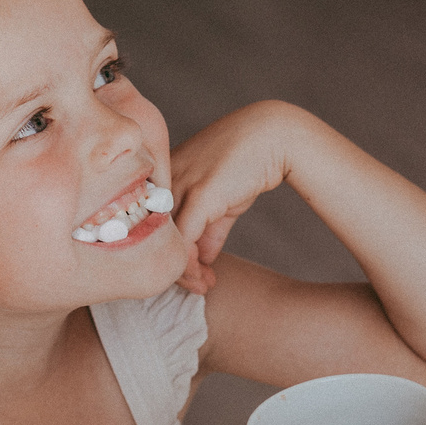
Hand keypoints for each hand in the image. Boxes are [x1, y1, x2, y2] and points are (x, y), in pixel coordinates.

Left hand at [166, 102, 310, 294]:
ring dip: (183, 273)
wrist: (274, 137)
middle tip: (196, 287)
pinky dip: (190, 266)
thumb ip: (210, 228)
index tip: (190, 276)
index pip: (152, 223)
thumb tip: (204, 258)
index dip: (167, 253)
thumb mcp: (224, 199)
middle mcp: (164, 178)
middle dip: (173, 267)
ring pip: (166, 241)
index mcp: (163, 175)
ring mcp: (180, 184)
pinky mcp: (200, 194)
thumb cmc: (248, 163)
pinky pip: (184, 241)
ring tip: (203, 287)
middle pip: (153, 234)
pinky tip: (205, 278)